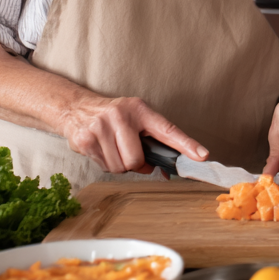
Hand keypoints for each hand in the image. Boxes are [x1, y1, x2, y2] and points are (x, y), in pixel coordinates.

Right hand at [58, 95, 208, 174]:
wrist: (77, 108)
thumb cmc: (113, 116)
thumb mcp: (136, 118)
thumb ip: (153, 140)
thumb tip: (166, 171)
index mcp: (140, 110)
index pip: (167, 130)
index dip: (186, 144)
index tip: (202, 156)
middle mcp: (121, 116)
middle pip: (137, 160)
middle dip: (136, 164)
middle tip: (131, 153)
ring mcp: (101, 127)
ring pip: (121, 167)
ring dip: (120, 165)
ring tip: (114, 148)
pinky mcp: (86, 140)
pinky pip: (105, 167)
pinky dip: (107, 164)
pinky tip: (102, 150)